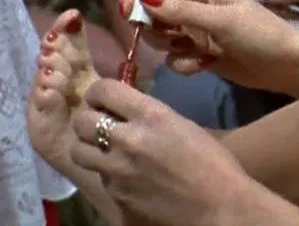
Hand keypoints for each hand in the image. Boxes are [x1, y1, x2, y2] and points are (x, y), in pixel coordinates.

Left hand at [70, 78, 250, 224]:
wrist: (219, 207)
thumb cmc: (214, 163)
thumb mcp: (184, 126)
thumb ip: (152, 117)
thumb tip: (129, 113)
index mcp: (151, 116)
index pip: (103, 90)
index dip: (99, 92)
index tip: (103, 98)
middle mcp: (127, 140)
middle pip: (82, 121)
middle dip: (89, 119)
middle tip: (100, 123)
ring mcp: (117, 172)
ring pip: (79, 152)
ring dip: (89, 148)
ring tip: (103, 151)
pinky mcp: (115, 198)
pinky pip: (101, 179)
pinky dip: (110, 176)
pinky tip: (128, 179)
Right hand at [117, 0, 298, 93]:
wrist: (286, 65)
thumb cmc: (259, 34)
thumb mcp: (220, 21)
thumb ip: (181, 11)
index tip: (129, 12)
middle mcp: (194, 2)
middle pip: (151, 6)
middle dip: (151, 24)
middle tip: (167, 37)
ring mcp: (196, 28)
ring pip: (159, 34)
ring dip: (168, 45)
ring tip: (192, 50)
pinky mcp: (199, 52)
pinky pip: (174, 56)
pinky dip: (184, 63)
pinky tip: (205, 65)